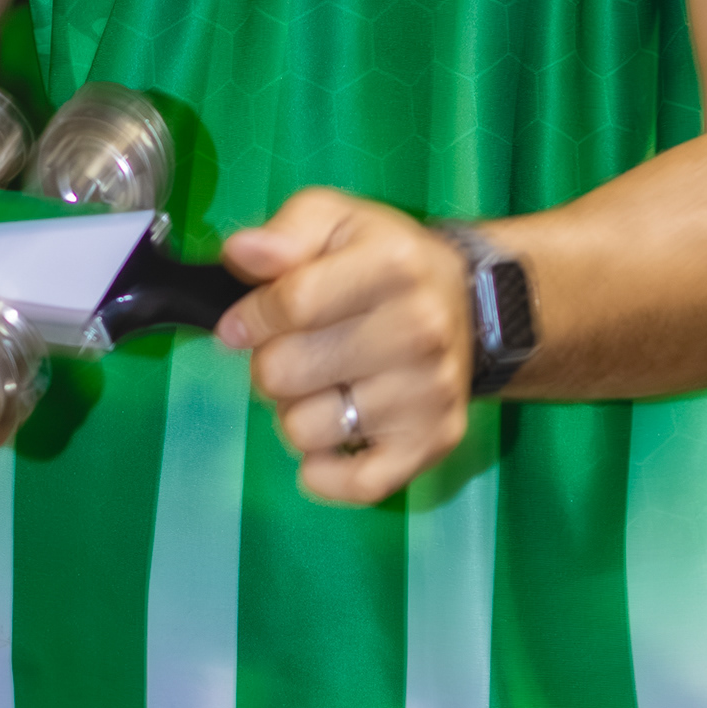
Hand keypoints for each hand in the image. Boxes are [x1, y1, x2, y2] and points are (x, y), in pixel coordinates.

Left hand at [217, 189, 473, 504]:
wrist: (467, 303)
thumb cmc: (384, 263)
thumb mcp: (335, 222)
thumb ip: (284, 233)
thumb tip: (239, 254)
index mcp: (392, 266)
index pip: (290, 305)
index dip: (249, 318)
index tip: (240, 324)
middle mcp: (419, 331)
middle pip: (285, 372)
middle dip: (271, 362)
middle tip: (297, 350)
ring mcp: (428, 393)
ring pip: (304, 430)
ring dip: (295, 412)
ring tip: (323, 384)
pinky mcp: (432, 443)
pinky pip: (352, 485)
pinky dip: (325, 470)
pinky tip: (333, 436)